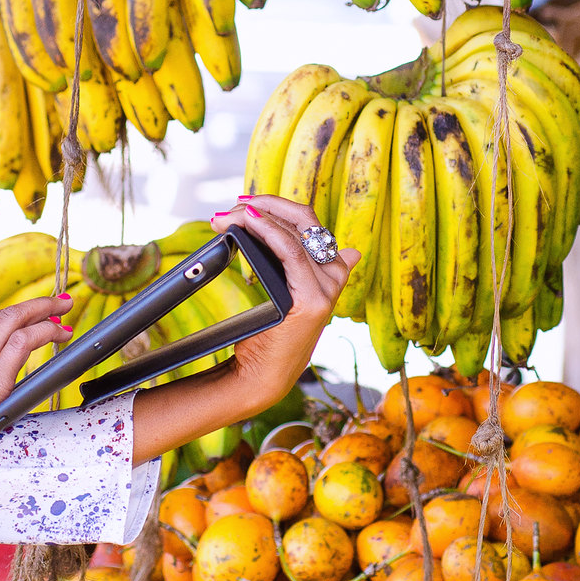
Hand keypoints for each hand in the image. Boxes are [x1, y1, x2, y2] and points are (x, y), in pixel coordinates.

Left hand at [215, 194, 358, 410]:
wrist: (260, 377)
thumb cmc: (267, 337)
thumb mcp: (291, 295)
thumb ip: (308, 270)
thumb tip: (352, 251)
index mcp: (331, 272)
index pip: (310, 223)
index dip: (278, 206)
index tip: (245, 203)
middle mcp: (336, 277)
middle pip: (305, 220)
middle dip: (267, 204)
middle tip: (234, 205)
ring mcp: (328, 289)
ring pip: (296, 231)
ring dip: (257, 216)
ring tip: (227, 216)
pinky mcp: (314, 300)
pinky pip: (291, 251)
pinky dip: (268, 230)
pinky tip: (248, 223)